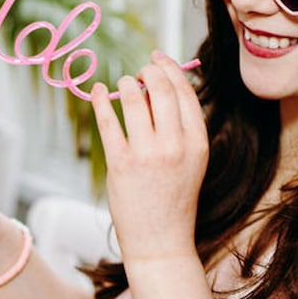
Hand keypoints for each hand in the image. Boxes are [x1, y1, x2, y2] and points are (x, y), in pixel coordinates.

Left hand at [91, 50, 208, 263]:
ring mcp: (147, 154)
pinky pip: (108, 120)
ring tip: (122, 86)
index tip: (157, 58)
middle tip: (139, 71)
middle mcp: (175, 145)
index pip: (184, 91)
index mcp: (198, 142)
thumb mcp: (192, 160)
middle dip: (148, 71)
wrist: (161, 241)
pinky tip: (99, 92)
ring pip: (134, 99)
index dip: (170, 68)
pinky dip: (101, 100)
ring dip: (125, 85)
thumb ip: (181, 125)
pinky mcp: (121, 164)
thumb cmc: (175, 197)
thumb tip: (161, 84)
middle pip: (161, 88)